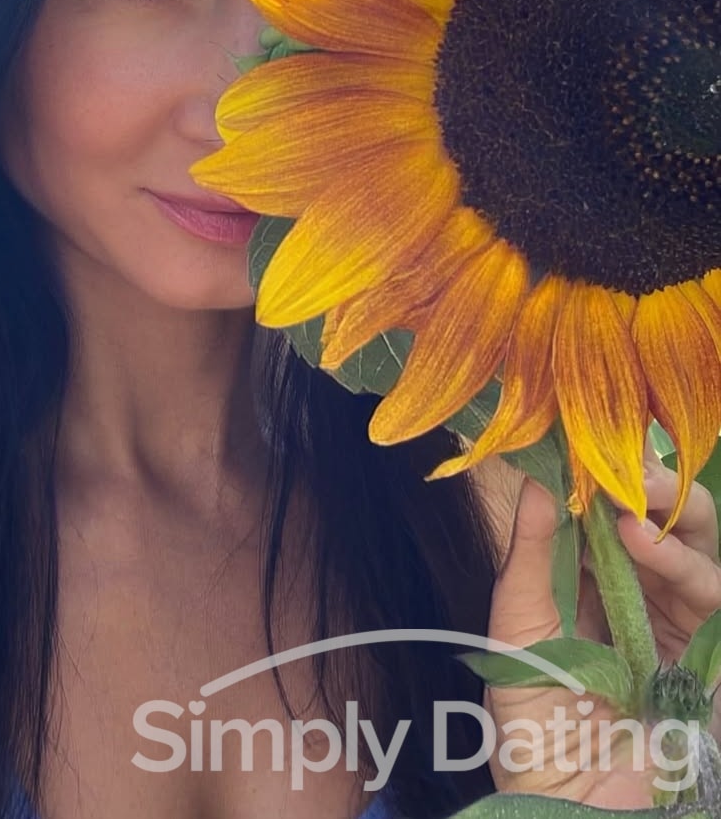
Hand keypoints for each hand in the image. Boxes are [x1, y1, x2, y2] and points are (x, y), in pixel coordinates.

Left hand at [483, 455, 720, 806]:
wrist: (573, 804)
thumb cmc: (536, 726)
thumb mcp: (518, 630)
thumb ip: (530, 555)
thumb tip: (537, 478)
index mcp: (590, 585)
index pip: (603, 513)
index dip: (594, 476)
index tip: (574, 438)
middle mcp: (640, 597)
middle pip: (659, 520)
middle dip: (642, 481)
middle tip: (616, 455)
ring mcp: (680, 624)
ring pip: (694, 545)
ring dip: (662, 509)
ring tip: (627, 495)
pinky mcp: (712, 654)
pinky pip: (711, 595)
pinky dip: (678, 560)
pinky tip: (641, 539)